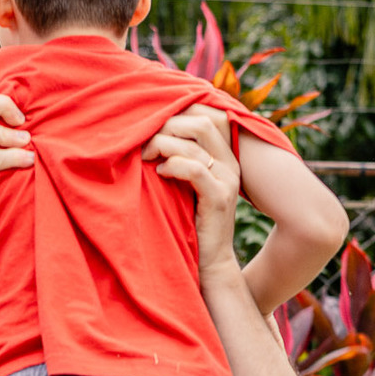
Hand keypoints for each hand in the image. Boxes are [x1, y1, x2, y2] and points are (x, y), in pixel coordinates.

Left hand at [142, 107, 239, 281]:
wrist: (209, 263)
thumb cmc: (189, 222)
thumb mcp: (184, 184)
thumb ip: (178, 158)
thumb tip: (151, 132)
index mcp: (224, 155)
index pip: (206, 115)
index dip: (177, 112)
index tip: (151, 123)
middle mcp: (230, 162)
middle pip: (201, 121)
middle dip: (167, 125)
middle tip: (144, 142)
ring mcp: (228, 179)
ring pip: (194, 142)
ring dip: (163, 145)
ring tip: (146, 157)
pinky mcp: (219, 197)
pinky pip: (194, 168)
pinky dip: (172, 166)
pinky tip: (159, 173)